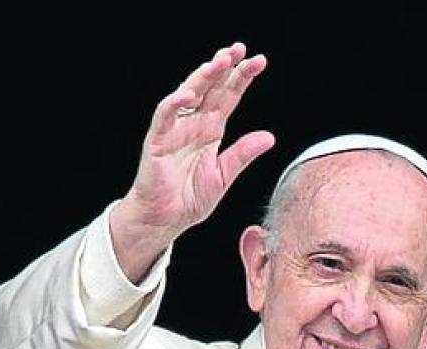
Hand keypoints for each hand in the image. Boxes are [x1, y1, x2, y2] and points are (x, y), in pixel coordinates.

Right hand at [111, 41, 274, 280]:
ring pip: (188, 95)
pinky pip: (164, 117)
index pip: (228, 97)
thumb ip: (243, 154)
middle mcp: (193, 125)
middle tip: (240, 49)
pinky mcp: (156, 142)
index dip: (242, 78)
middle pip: (211, 89)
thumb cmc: (189, 199)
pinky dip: (173, 104)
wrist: (165, 220)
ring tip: (220, 61)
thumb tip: (270, 137)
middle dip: (224, 68)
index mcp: (210, 130)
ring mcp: (174, 130)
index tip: (259, 61)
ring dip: (203, 77)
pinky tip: (188, 93)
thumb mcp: (223, 175)